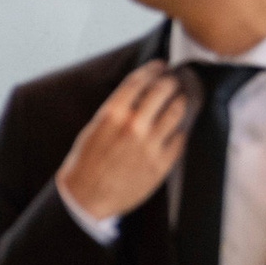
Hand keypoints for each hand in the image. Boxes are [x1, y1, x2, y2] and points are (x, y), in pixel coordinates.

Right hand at [55, 61, 192, 221]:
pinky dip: (179, 129)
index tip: (160, 66)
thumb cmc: (86, 163)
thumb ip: (117, 110)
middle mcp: (134, 126)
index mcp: (112, 114)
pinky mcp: (162, 163)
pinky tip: (176, 127)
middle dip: (170, 81)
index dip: (153, 69)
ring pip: (177, 110)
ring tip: (179, 100)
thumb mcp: (94, 129)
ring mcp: (150, 145)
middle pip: (163, 90)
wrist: (86, 198)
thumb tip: (139, 94)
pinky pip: (180, 137)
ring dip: (180, 101)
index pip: (139, 81)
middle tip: (172, 81)